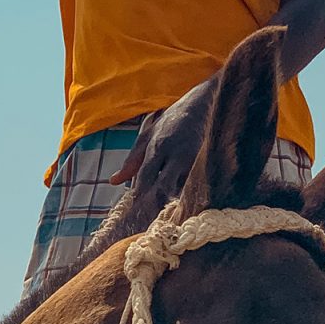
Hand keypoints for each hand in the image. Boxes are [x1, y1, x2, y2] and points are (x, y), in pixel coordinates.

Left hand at [110, 79, 214, 208]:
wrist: (208, 102)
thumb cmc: (174, 119)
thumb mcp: (149, 134)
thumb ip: (132, 160)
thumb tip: (114, 182)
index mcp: (158, 147)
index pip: (145, 178)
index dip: (139, 197)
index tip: (134, 213)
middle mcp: (176, 154)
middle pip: (163, 188)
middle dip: (155, 205)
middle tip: (149, 221)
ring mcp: (195, 159)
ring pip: (183, 189)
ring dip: (174, 203)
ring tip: (168, 217)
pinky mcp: (210, 162)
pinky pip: (198, 185)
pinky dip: (191, 196)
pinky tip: (187, 205)